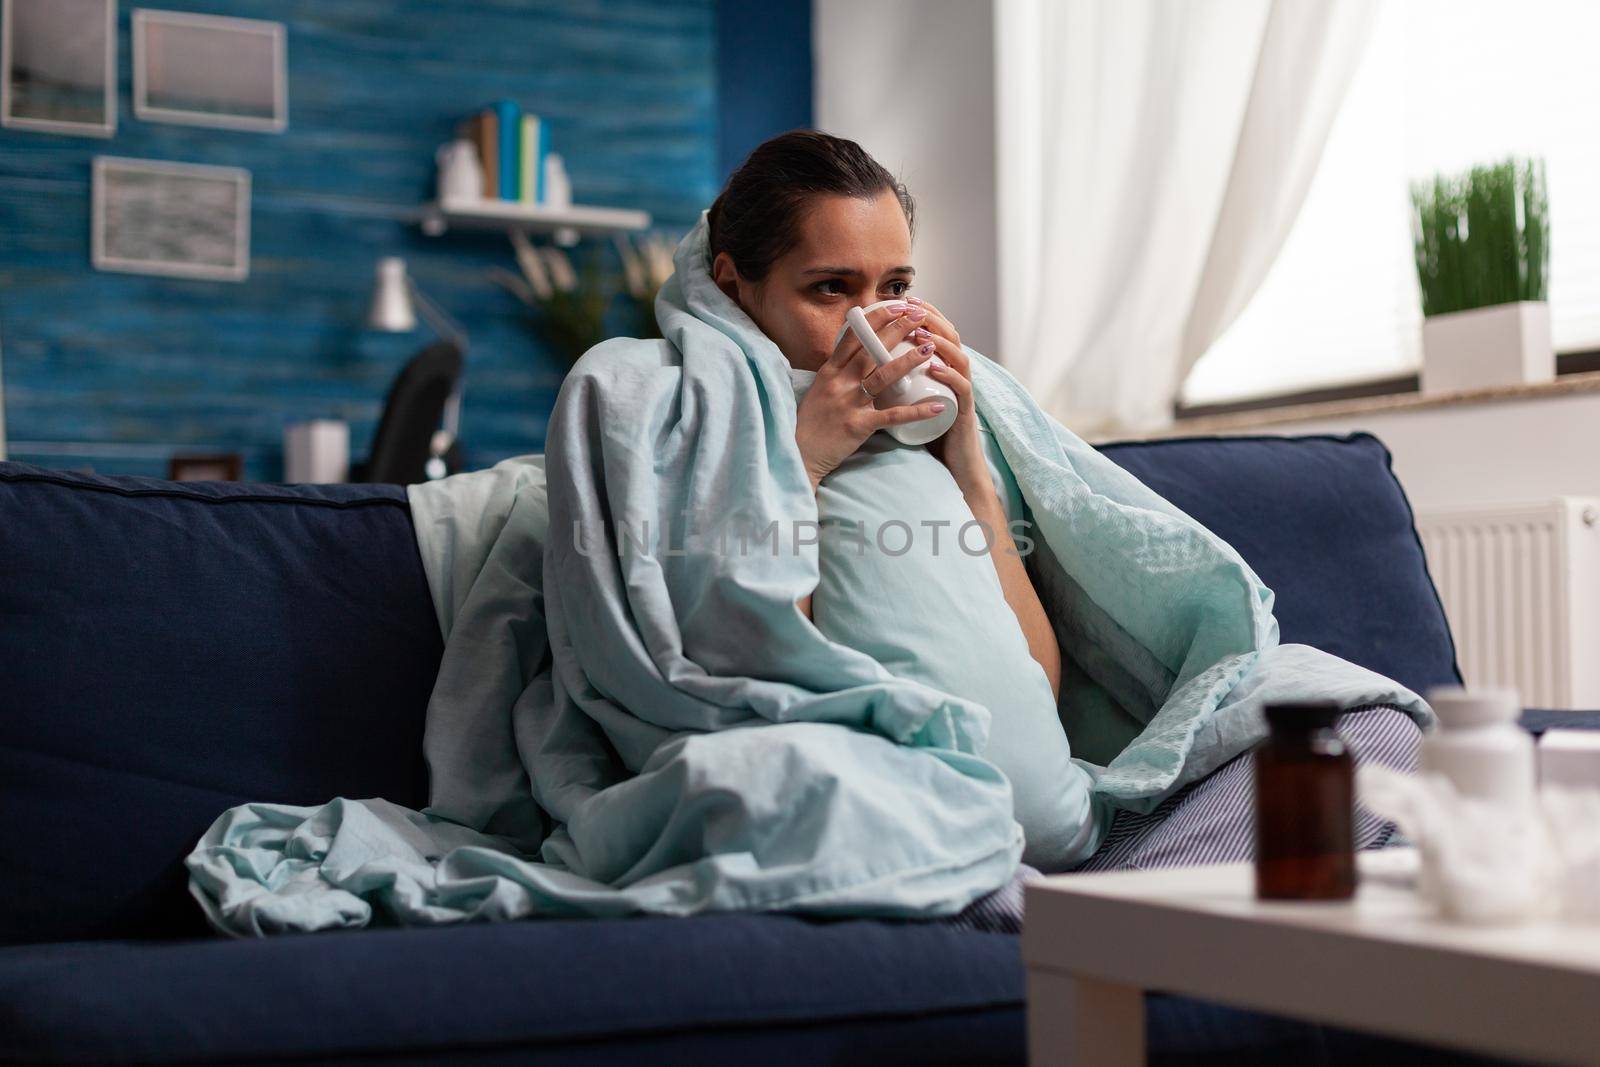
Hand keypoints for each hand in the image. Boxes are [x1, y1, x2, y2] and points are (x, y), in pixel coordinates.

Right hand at [794, 301, 947, 487]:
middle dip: (897, 329)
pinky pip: (893, 416)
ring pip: (883, 375)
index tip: (896, 304)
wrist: (801, 453)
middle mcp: (839, 382)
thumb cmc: (812, 422)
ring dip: (908, 360)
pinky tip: (937, 407)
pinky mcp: (859, 425)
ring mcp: (849, 403)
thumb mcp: (820, 389)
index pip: (854, 336)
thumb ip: (839, 372)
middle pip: (871, 349)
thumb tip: (859, 354)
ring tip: (930, 348)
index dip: (876, 318)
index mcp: (830, 371)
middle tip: (919, 316)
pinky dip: (917, 412)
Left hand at [907, 298, 989, 496]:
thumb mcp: (910, 401)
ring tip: (923, 332)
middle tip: (915, 307)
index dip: (923, 313)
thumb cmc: (928, 432)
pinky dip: (950, 375)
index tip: (904, 299)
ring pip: (960, 358)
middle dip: (933, 318)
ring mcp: (963, 393)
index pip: (936, 334)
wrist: (952, 465)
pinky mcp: (965, 412)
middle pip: (951, 337)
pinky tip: (935, 367)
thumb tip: (866, 366)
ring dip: (941, 342)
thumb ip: (898, 383)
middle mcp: (956, 376)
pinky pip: (962, 389)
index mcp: (942, 371)